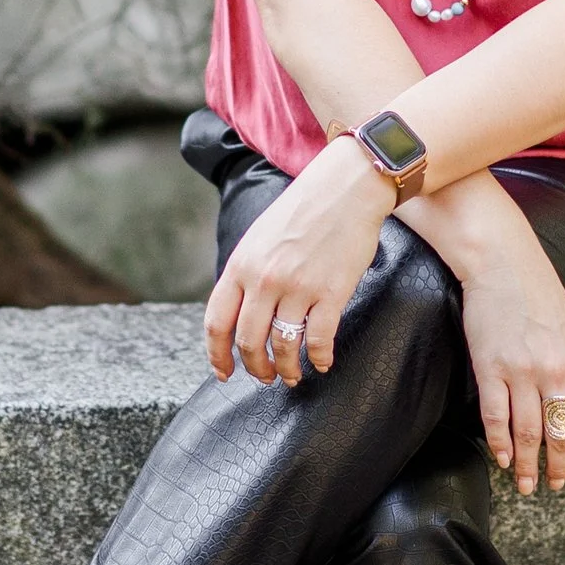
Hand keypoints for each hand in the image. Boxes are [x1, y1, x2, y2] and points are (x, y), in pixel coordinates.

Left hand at [204, 139, 392, 384]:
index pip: (217, 322)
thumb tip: (239, 312)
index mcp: (241, 265)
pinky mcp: (331, 292)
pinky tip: (323, 362)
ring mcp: (297, 287)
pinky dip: (320, 358)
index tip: (224, 372)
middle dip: (256, 368)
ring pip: (284, 346)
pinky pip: (318, 339)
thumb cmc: (303, 210)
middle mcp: (264, 279)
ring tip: (292, 376)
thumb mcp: (259, 238)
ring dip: (287, 369)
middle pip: (249, 342)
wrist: (346, 188)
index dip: (218, 355)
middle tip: (265, 376)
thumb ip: (246, 273)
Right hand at [448, 209, 564, 497]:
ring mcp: (523, 373)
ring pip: (529, 434)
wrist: (502, 262)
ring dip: (528, 466)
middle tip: (553, 485)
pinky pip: (496, 419)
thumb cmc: (538, 293)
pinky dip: (500, 445)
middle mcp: (557, 373)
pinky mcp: (491, 370)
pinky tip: (503, 459)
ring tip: (526, 485)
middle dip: (558, 468)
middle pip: (562, 436)